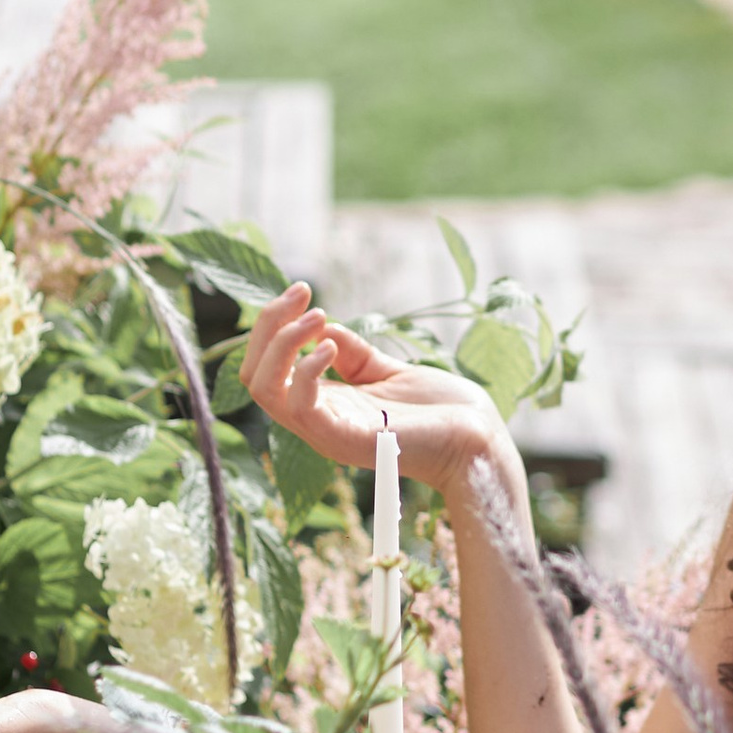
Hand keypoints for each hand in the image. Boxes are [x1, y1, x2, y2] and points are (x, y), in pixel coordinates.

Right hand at [240, 285, 513, 502]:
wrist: (478, 440)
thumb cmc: (440, 409)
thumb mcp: (388, 370)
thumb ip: (354, 354)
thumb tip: (322, 328)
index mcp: (324, 404)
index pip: (267, 367)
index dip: (272, 325)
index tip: (301, 292)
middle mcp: (318, 420)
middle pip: (255, 375)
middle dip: (268, 326)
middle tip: (301, 292)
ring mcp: (328, 432)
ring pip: (266, 390)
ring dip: (282, 344)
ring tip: (315, 316)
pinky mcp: (347, 440)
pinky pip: (301, 406)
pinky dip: (307, 368)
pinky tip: (331, 346)